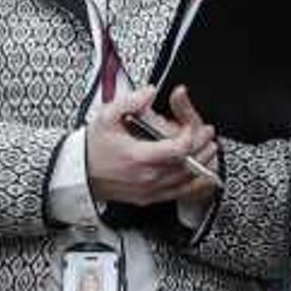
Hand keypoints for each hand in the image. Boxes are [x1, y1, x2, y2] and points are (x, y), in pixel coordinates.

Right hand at [84, 85, 217, 206]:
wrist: (80, 173)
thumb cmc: (93, 147)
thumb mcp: (107, 116)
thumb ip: (130, 101)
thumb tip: (149, 92)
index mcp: (139, 156)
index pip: (177, 150)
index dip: (190, 136)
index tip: (191, 125)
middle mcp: (147, 177)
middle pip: (187, 164)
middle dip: (202, 147)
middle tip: (208, 133)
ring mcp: (150, 190)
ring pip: (187, 181)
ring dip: (203, 164)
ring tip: (210, 149)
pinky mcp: (150, 197)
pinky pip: (179, 195)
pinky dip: (196, 186)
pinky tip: (205, 177)